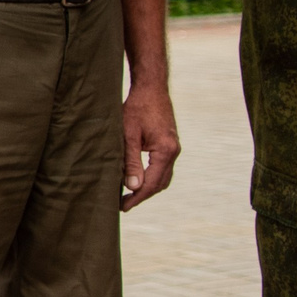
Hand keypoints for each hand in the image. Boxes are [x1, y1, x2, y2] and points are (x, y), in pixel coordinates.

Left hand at [119, 83, 180, 210]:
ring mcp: (173, 148)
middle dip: (143, 195)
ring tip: (128, 195)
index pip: (153, 183)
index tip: (124, 207)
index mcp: (166, 151)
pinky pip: (162, 167)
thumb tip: (132, 187)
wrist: (151, 88)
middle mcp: (174, 151)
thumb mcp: (128, 135)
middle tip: (123, 204)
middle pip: (160, 183)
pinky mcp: (169, 144)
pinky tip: (137, 179)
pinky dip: (151, 176)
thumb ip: (130, 161)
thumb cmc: (136, 108)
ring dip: (148, 187)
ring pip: (163, 177)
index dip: (138, 197)